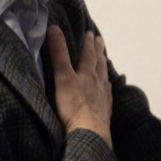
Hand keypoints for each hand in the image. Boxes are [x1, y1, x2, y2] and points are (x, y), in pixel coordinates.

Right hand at [47, 27, 112, 148]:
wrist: (89, 132)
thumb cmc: (73, 105)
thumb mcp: (62, 77)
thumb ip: (58, 54)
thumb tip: (54, 28)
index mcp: (87, 73)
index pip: (88, 54)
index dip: (88, 42)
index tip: (90, 33)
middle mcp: (98, 83)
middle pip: (99, 63)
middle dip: (98, 50)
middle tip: (100, 40)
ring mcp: (103, 97)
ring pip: (104, 78)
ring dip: (103, 67)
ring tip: (104, 61)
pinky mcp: (104, 111)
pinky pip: (107, 95)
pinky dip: (106, 88)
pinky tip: (107, 89)